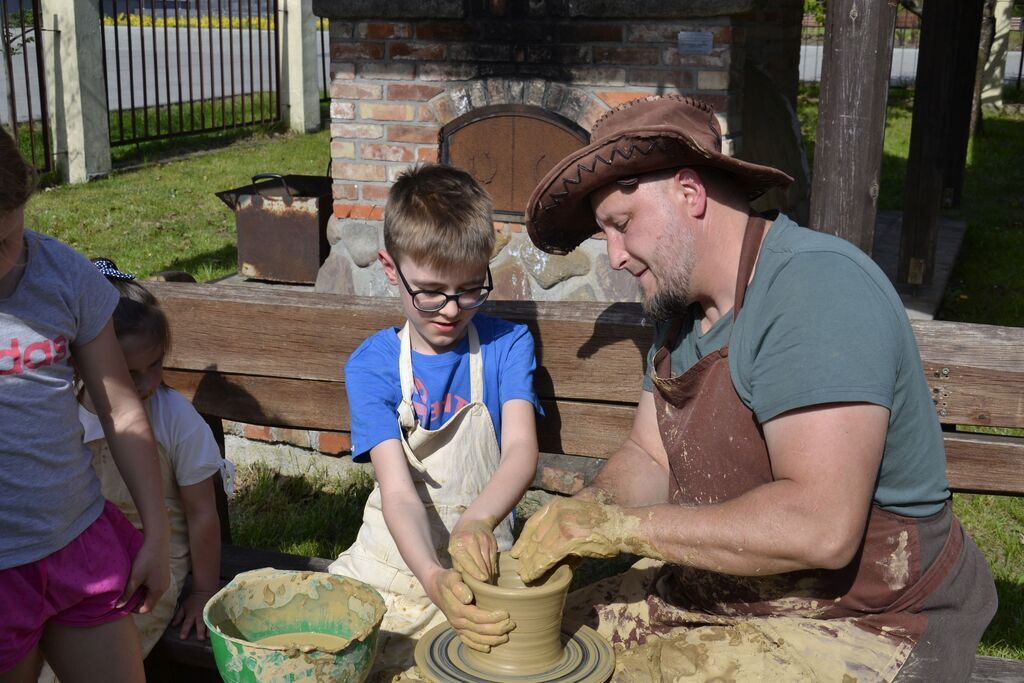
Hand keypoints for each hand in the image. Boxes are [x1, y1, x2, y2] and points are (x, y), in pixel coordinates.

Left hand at [118, 536, 169, 613]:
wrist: (158, 542)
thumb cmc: (146, 560)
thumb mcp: (135, 578)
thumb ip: (127, 593)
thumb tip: (119, 606)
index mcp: (158, 591)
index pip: (147, 609)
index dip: (135, 610)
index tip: (124, 604)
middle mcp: (164, 588)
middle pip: (150, 602)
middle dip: (138, 602)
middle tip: (126, 596)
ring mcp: (165, 581)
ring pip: (152, 594)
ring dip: (142, 594)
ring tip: (131, 587)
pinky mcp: (164, 574)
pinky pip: (155, 586)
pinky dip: (146, 587)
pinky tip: (139, 579)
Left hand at [172, 590, 215, 639]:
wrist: (205, 590)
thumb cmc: (193, 600)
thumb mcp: (184, 607)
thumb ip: (178, 616)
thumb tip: (173, 625)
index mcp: (191, 614)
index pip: (187, 623)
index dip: (184, 630)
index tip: (183, 638)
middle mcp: (200, 615)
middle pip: (200, 623)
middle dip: (200, 630)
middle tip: (201, 638)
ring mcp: (208, 613)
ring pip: (209, 621)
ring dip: (210, 629)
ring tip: (212, 635)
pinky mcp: (215, 611)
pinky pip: (217, 617)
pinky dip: (218, 622)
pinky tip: (221, 628)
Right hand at [428, 569, 514, 652]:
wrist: (437, 588)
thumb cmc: (449, 580)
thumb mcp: (451, 577)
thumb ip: (458, 586)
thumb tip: (468, 598)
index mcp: (457, 609)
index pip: (478, 617)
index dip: (493, 618)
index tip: (506, 614)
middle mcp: (457, 621)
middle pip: (480, 630)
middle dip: (497, 629)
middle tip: (512, 624)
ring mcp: (457, 627)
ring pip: (476, 638)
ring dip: (492, 639)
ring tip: (506, 636)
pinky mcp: (458, 630)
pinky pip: (468, 642)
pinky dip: (478, 646)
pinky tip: (489, 647)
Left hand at [449, 517, 497, 582]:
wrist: (473, 522)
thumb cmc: (460, 541)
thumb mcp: (454, 551)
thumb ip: (458, 567)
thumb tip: (464, 584)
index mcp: (458, 545)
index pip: (468, 561)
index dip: (475, 572)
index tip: (482, 580)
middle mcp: (471, 542)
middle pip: (481, 564)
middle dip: (484, 578)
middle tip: (484, 590)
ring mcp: (484, 542)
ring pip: (489, 563)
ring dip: (489, 576)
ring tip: (487, 586)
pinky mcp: (493, 543)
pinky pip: (494, 560)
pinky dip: (492, 569)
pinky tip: (490, 576)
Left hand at [510, 498, 628, 582]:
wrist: (621, 526)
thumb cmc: (603, 525)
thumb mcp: (577, 520)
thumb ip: (561, 532)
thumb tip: (550, 554)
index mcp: (556, 506)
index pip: (532, 524)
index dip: (523, 540)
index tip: (517, 552)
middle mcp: (556, 513)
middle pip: (534, 537)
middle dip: (525, 554)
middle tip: (520, 568)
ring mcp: (561, 525)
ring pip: (539, 549)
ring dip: (529, 565)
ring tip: (525, 576)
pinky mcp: (567, 540)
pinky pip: (547, 557)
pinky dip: (538, 568)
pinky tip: (532, 576)